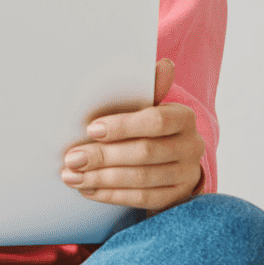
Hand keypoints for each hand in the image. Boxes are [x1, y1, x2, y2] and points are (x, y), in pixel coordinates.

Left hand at [60, 58, 202, 215]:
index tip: (91, 129)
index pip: (156, 121)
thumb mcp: (147, 107)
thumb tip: (163, 65)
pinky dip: (111, 195)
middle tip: (71, 158)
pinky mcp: (176, 197)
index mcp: (184, 118)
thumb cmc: (149, 129)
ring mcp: (186, 174)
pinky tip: (88, 189)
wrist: (171, 163)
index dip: (123, 126)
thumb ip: (150, 89)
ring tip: (72, 176)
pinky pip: (142, 199)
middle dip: (103, 156)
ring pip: (141, 179)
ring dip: (101, 178)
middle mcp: (191, 146)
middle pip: (144, 152)